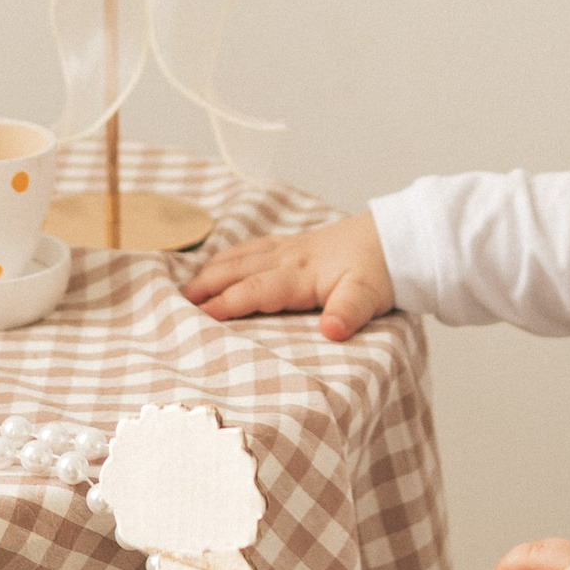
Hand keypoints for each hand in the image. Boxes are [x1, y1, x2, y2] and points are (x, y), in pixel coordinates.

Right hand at [185, 210, 394, 340]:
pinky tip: (222, 263)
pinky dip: (230, 256)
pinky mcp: (294, 244)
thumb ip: (348, 312)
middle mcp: (287, 258)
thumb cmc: (381, 270)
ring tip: (185, 287)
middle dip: (204, 286)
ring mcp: (289, 248)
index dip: (224, 304)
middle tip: (173, 304)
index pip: (253, 291)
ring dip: (211, 271)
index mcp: (299, 274)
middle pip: (236, 271)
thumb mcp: (369, 296)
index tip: (195, 317)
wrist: (397, 238)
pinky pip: (252, 248)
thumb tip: (331, 331)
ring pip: (240, 257)